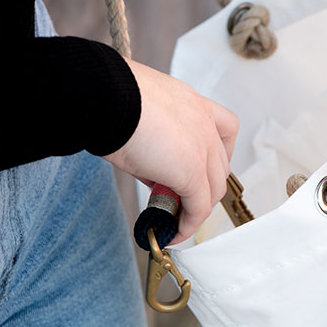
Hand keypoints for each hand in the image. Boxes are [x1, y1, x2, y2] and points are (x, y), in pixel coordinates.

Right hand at [103, 59, 238, 243]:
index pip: (223, 130)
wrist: (102, 95)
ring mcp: (202, 147)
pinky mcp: (192, 172)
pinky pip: (198, 207)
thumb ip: (154, 142)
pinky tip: (175, 232)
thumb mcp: (138, 115)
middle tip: (182, 199)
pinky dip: (188, 224)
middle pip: (220, 164)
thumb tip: (153, 173)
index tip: (202, 169)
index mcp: (192, 103)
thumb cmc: (107, 97)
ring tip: (177, 219)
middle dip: (204, 185)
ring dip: (197, 208)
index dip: (216, 155)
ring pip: (214, 189)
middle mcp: (204, 121)